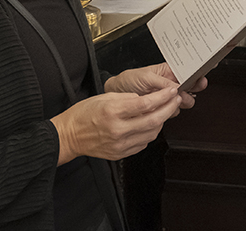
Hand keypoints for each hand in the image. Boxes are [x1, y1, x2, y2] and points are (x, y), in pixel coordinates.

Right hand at [51, 86, 180, 164]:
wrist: (70, 136)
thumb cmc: (83, 114)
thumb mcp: (105, 97)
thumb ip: (128, 97)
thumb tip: (146, 98)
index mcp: (113, 111)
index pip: (146, 104)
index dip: (163, 96)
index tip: (171, 91)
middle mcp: (118, 129)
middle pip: (153, 120)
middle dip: (169, 108)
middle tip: (175, 100)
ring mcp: (120, 144)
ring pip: (152, 133)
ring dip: (161, 121)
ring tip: (162, 111)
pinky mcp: (121, 153)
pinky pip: (143, 143)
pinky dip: (150, 133)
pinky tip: (149, 125)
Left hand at [106, 63, 207, 109]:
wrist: (116, 95)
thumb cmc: (128, 81)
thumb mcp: (146, 77)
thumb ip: (163, 82)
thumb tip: (177, 88)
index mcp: (167, 71)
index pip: (187, 70)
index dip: (197, 71)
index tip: (207, 70)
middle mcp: (169, 83)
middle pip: (189, 85)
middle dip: (192, 89)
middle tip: (190, 92)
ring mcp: (166, 96)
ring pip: (183, 100)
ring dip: (181, 102)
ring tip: (174, 101)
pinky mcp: (162, 108)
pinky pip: (173, 111)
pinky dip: (172, 111)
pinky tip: (166, 108)